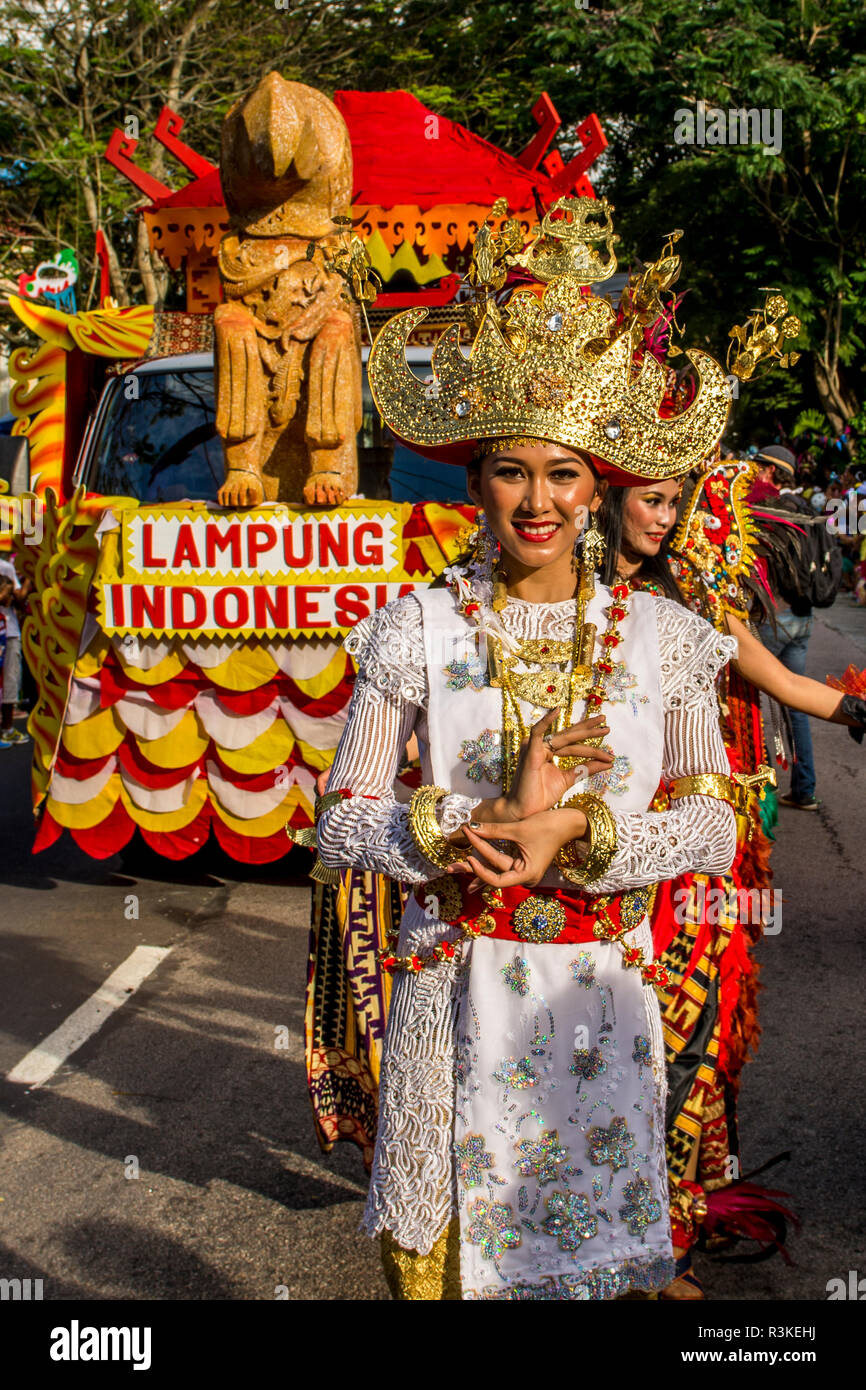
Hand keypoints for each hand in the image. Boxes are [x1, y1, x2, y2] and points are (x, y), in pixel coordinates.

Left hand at [450, 807, 587, 888]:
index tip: (468, 855)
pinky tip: (472, 857)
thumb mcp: (518, 828)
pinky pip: (501, 861)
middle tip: (452, 861)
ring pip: (495, 866)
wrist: (569, 822)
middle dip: (474, 863)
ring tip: (457, 860)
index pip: (496, 879)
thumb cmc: (548, 825)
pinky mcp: (521, 862)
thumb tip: (470, 827)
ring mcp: (523, 870)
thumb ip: (494, 830)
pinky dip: (488, 857)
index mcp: (526, 875)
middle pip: (494, 872)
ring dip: (479, 858)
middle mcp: (524, 877)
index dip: (480, 869)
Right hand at [504, 708, 613, 819]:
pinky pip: (538, 732)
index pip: (572, 742)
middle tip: (606, 723)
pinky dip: (546, 721)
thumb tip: (608, 762)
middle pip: (569, 735)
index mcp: (549, 752)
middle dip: (589, 729)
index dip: (590, 742)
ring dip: (583, 733)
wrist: (526, 811)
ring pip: (563, 737)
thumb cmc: (542, 796)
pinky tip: (557, 711)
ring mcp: (535, 747)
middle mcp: (542, 746)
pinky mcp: (530, 751)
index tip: (609, 747)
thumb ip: (586, 769)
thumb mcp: (569, 779)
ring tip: (601, 729)